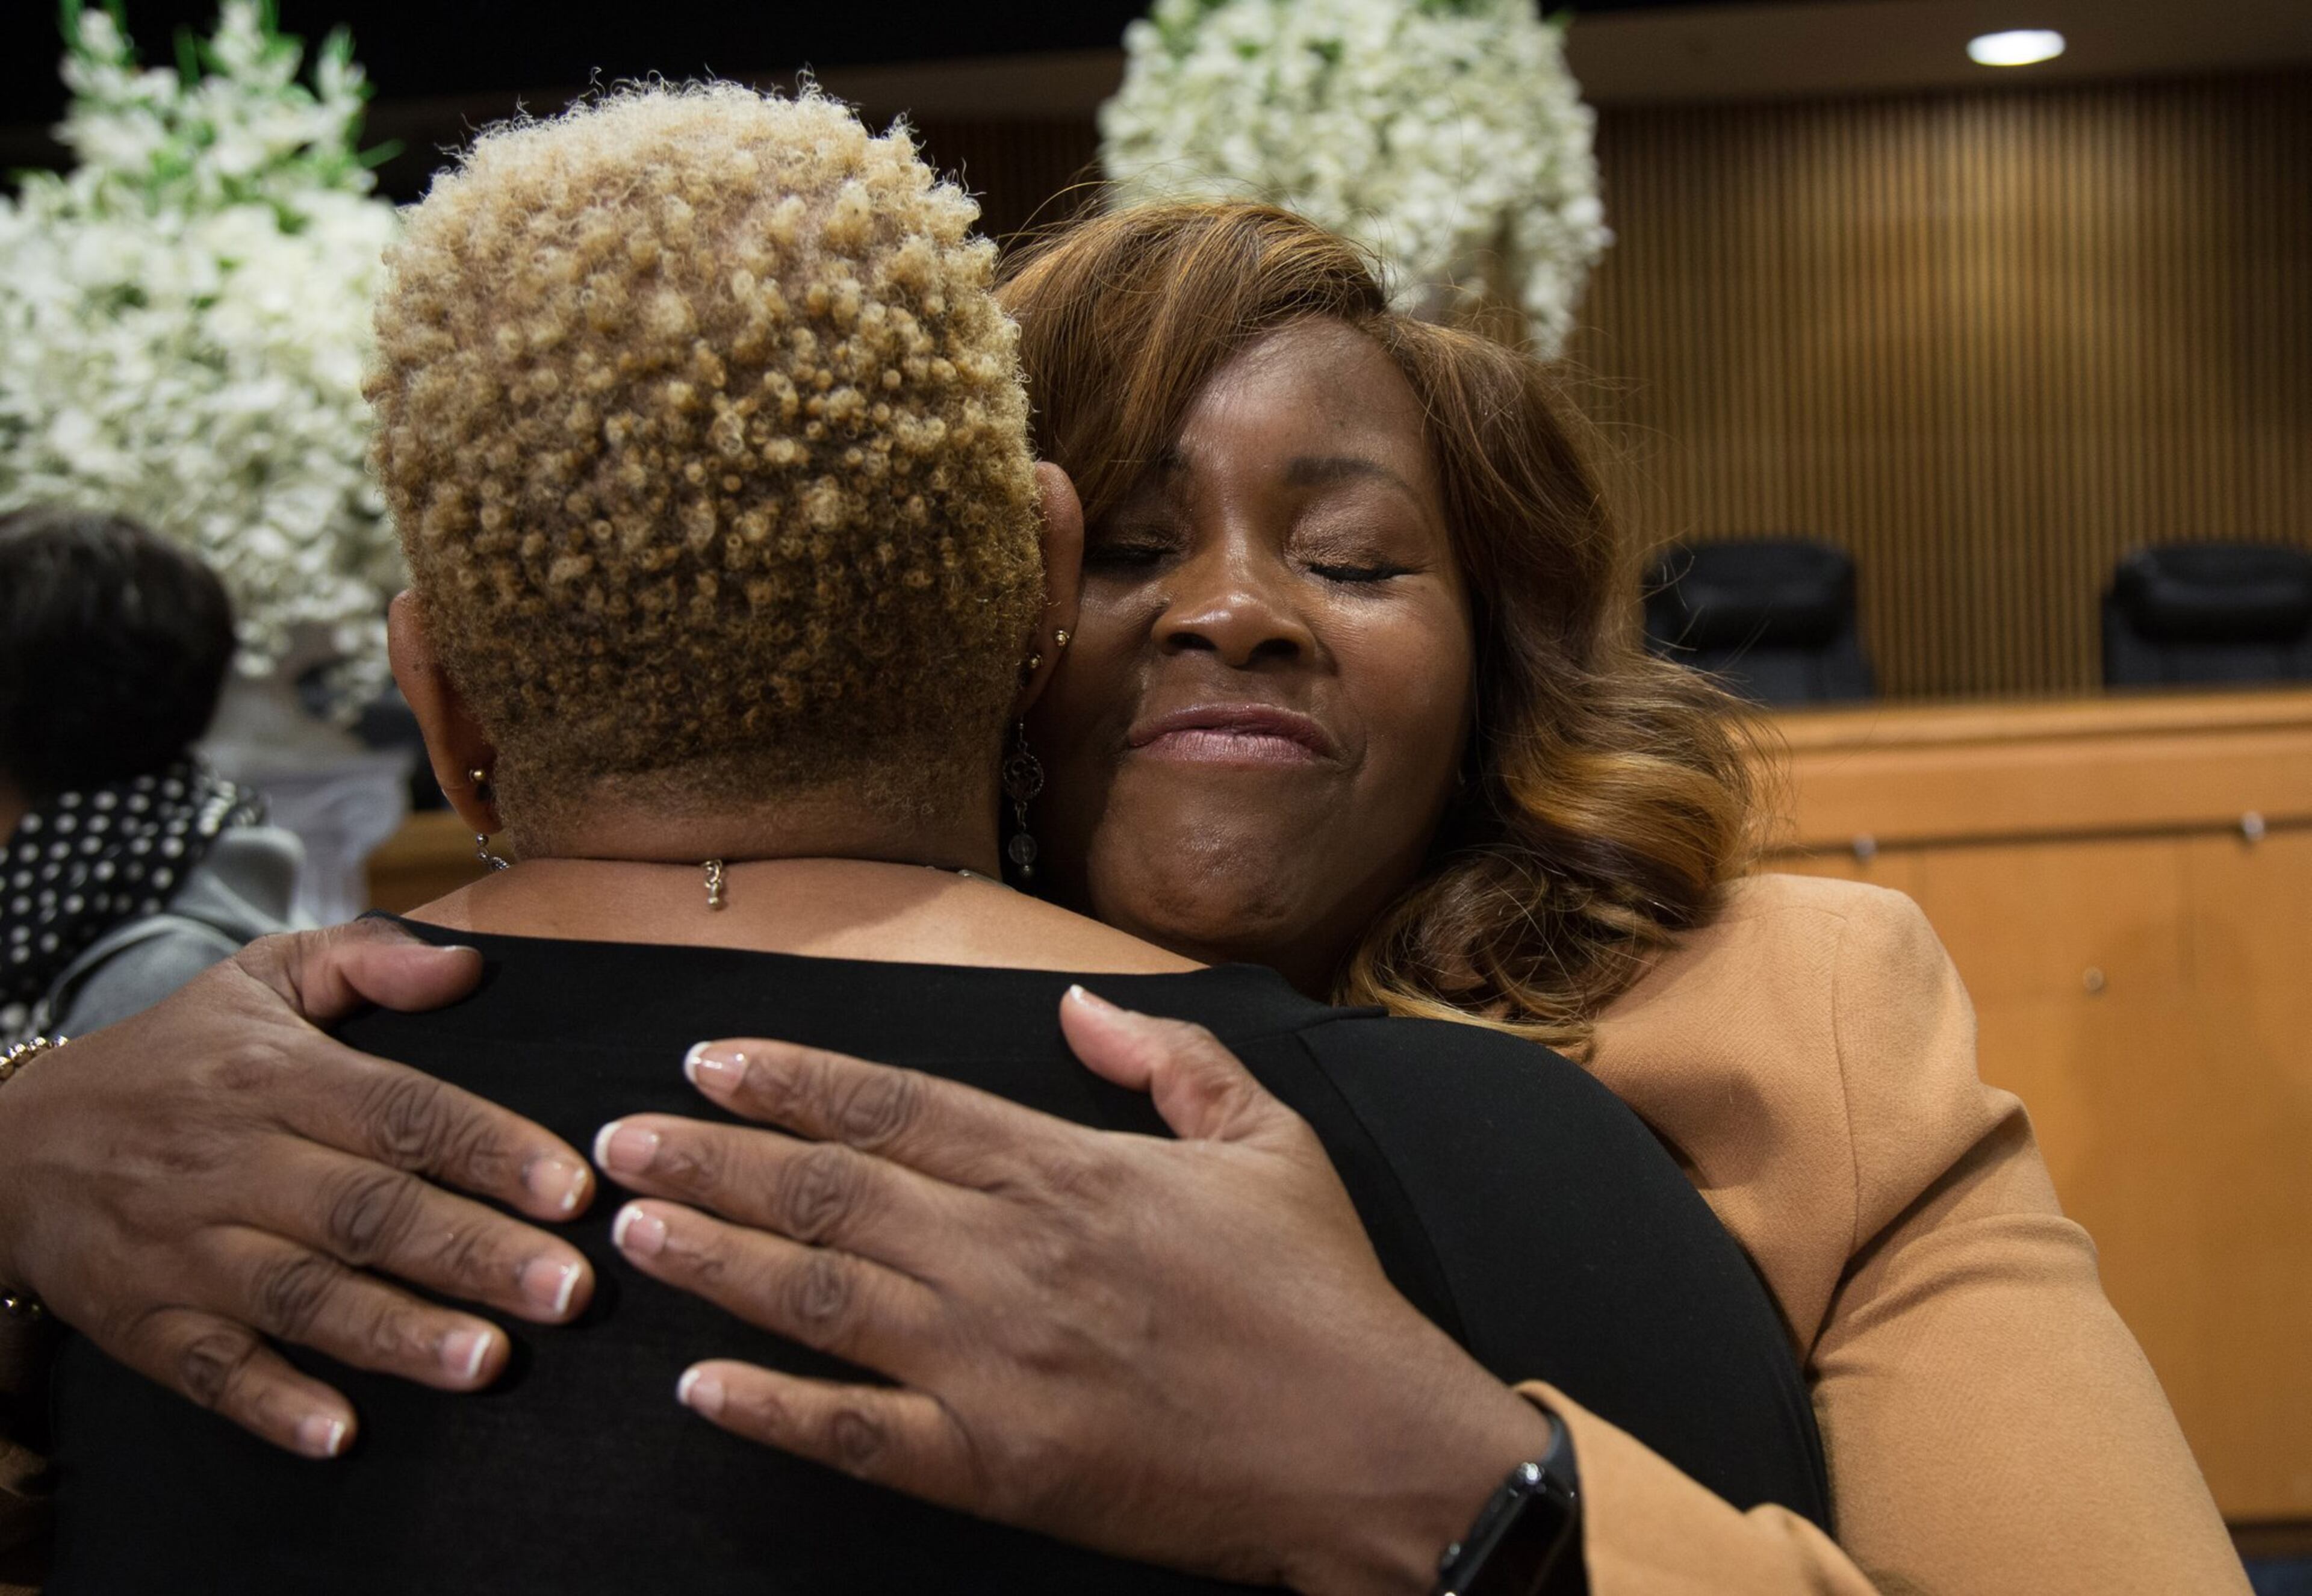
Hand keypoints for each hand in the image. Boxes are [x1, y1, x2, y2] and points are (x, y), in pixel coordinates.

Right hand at [0, 919, 597, 1457]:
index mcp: (276, 1077)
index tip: (573, 1188)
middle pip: (369, 1212)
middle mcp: (234, 1163)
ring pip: (302, 1297)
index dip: (490, 1149)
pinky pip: (210, 1370)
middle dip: (473, 1253)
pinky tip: (340, 1433)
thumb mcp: (256, 979)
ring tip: (488, 1361)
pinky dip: (272, 1405)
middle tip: (568, 1291)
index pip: (402, 1110)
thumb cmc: (172, 1058)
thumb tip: (471, 965)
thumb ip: (367, 960)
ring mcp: (184, 1250)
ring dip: (397, 1334)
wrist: (8, 1143)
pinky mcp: (143, 1322)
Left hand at [595, 986, 1550, 1595]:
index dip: (791, 1078)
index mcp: (1068, 1169)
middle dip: (712, 1160)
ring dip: (717, 1260)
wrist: (1370, 1448)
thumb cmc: (1321, 1290)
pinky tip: (702, 1385)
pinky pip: (860, 1434)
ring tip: (631, 1230)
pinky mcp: (1000, 1464)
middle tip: (619, 1142)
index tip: (710, 1061)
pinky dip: (774, 1410)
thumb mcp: (1267, 1137)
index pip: (894, 1105)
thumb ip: (1166, 1056)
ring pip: (822, 1296)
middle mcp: (1012, 1254)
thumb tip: (1075, 1004)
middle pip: (830, 1190)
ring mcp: (997, 1364)